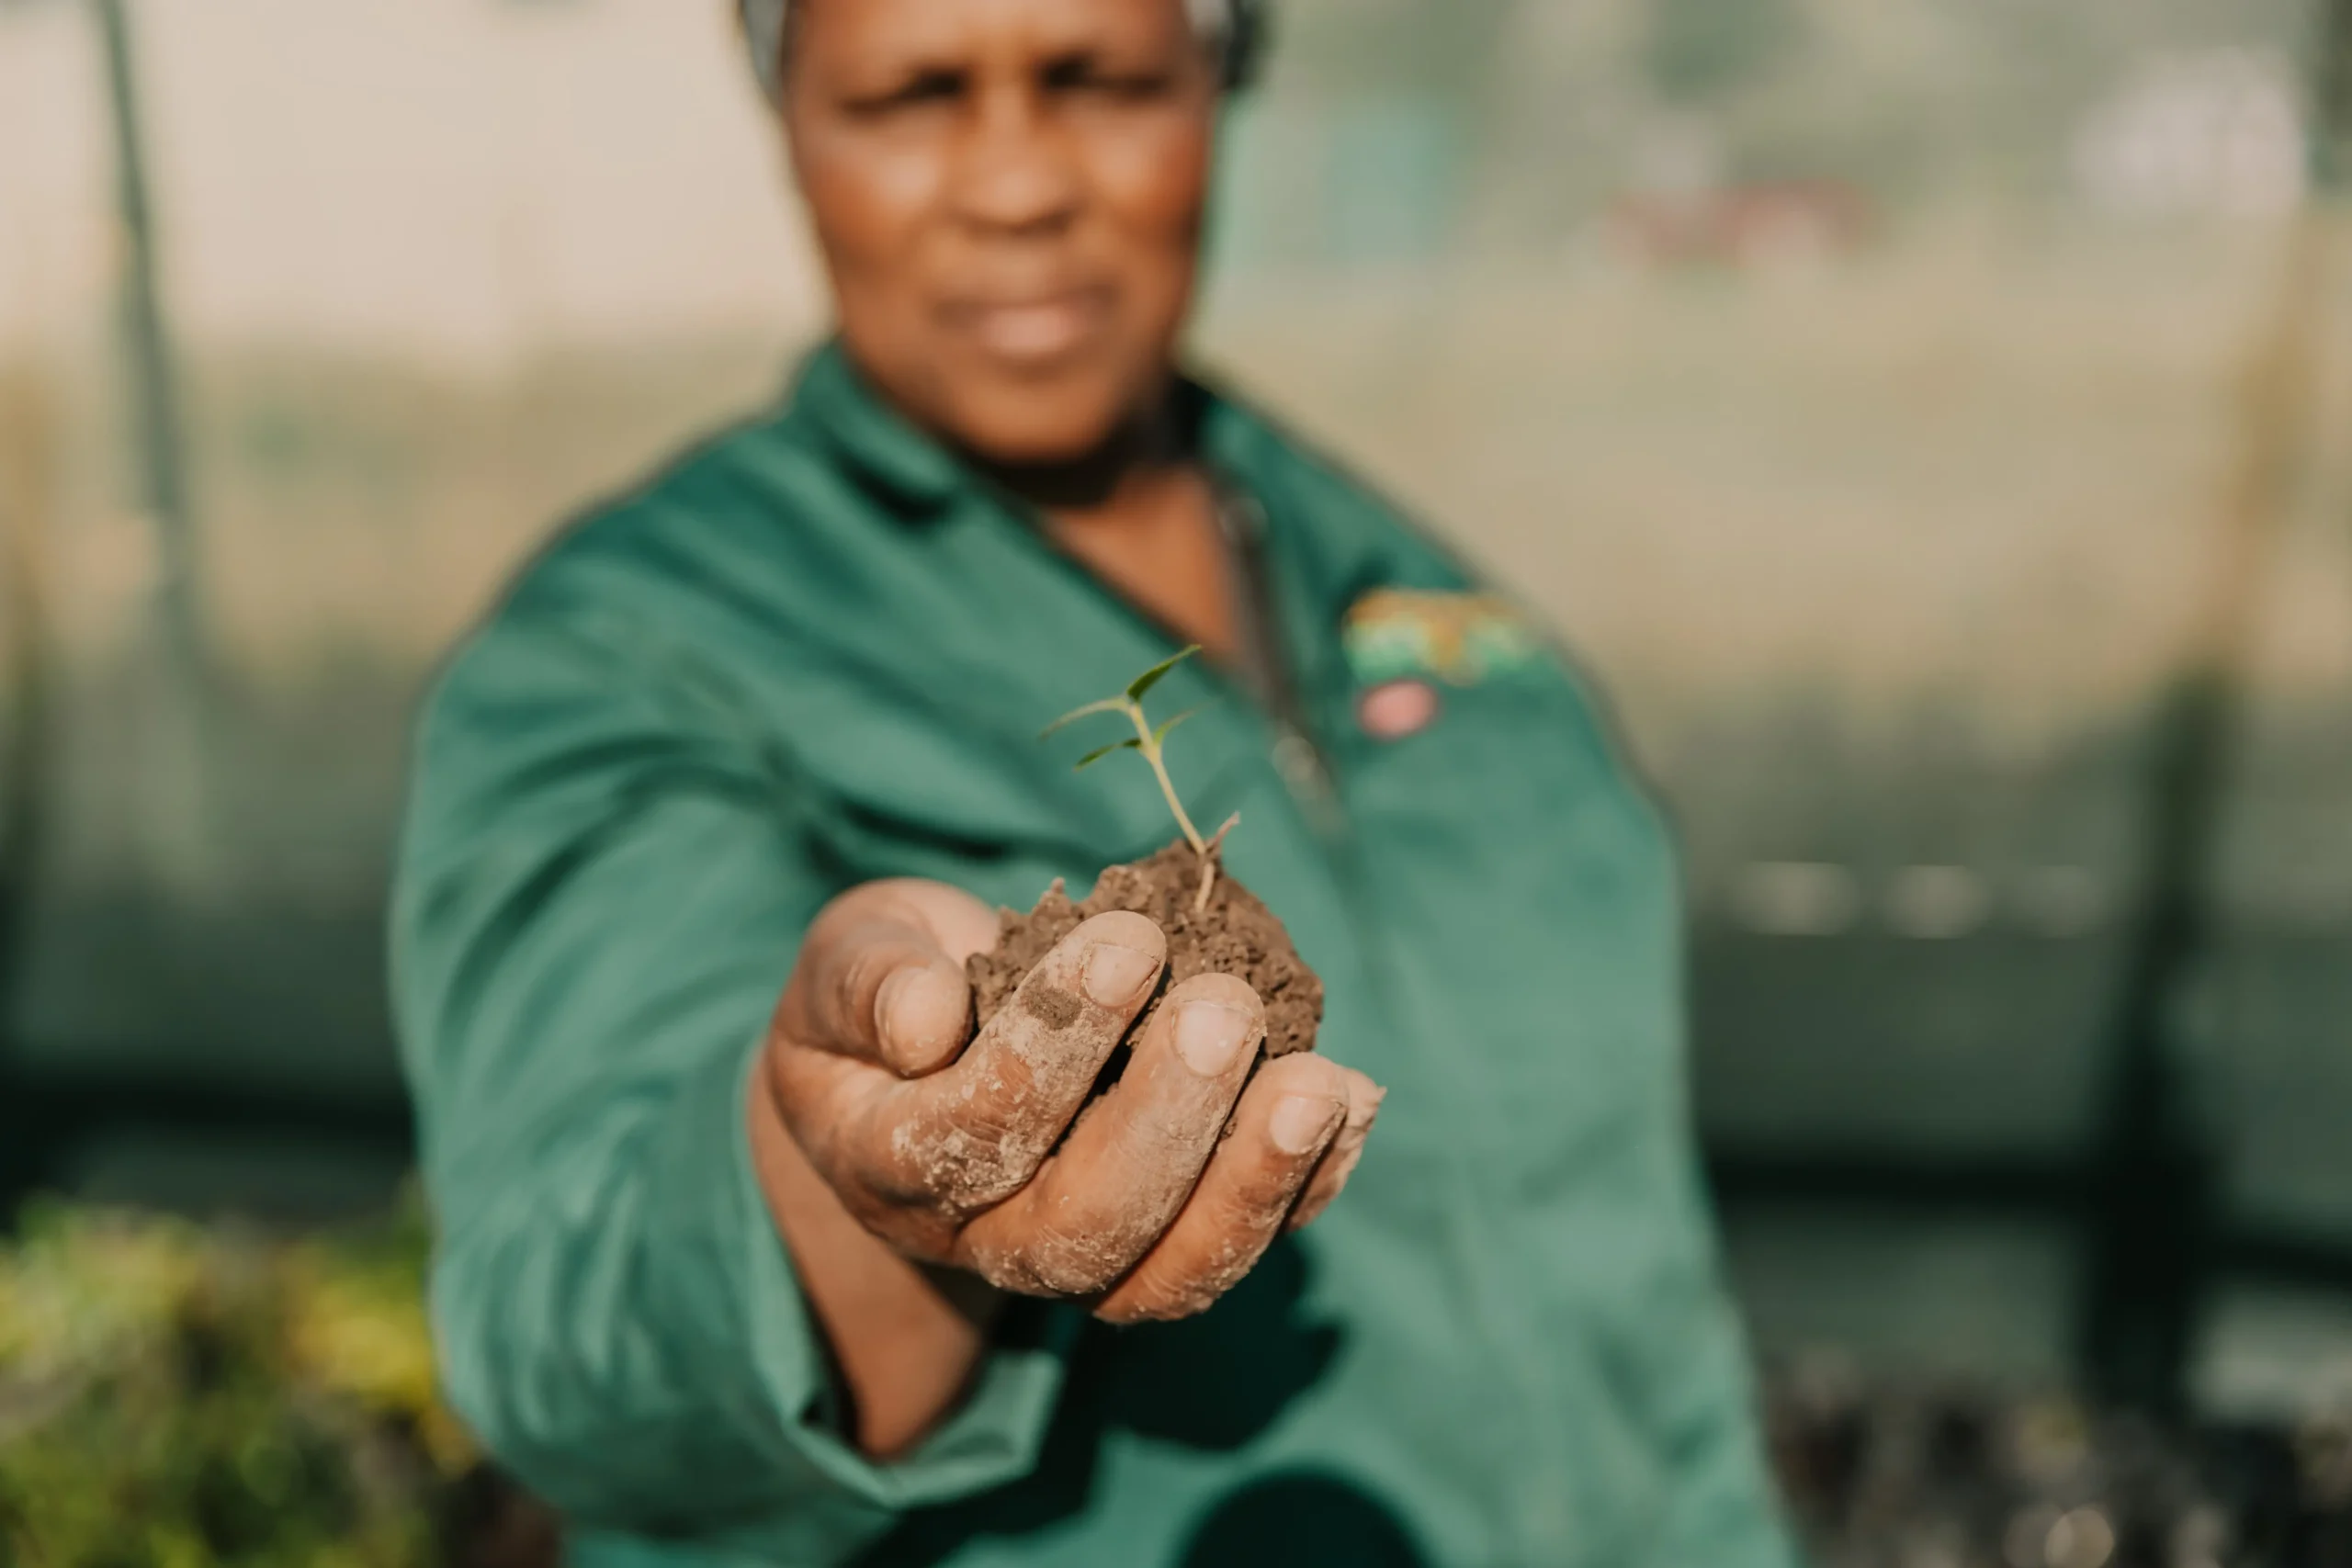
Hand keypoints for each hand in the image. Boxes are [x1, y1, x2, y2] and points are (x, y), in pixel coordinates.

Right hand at [760, 878, 1380, 1322]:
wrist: (911, 1073)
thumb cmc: (888, 988)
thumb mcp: (849, 958)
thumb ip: (867, 980)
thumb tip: (925, 1017)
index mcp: (889, 1162)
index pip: (969, 1137)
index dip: (1053, 1047)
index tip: (1130, 944)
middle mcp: (983, 1236)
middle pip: (1081, 1227)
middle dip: (1168, 1119)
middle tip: (1227, 1008)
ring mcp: (1077, 1258)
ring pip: (1168, 1272)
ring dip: (1254, 1181)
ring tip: (1319, 1085)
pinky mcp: (1160, 1247)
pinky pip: (1235, 1248)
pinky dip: (1304, 1186)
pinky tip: (1349, 1102)